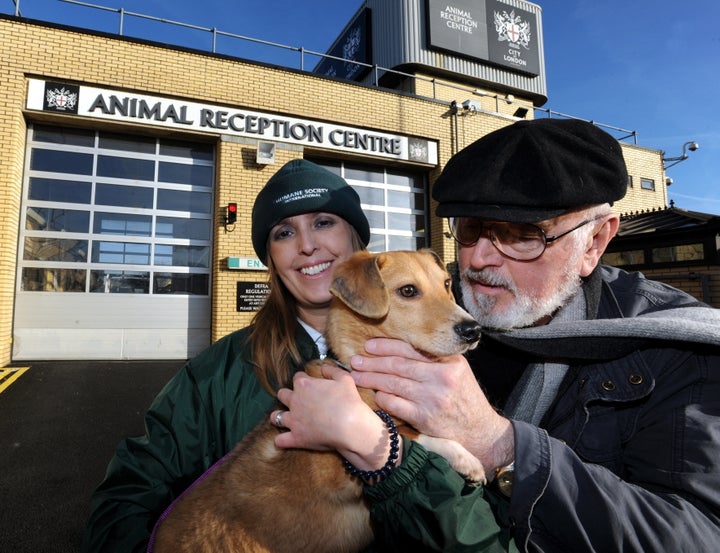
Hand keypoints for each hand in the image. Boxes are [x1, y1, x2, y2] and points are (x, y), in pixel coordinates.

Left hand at [273, 363, 396, 470]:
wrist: (350, 426)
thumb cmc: (348, 401)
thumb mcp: (344, 379)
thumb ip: (332, 371)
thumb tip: (324, 367)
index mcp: (304, 385)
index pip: (297, 377)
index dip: (303, 379)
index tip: (308, 383)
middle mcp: (295, 401)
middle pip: (282, 394)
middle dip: (287, 395)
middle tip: (297, 400)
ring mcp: (293, 420)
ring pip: (275, 416)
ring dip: (278, 416)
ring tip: (286, 418)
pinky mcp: (296, 438)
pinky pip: (280, 440)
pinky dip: (281, 440)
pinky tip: (285, 440)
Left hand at [350, 338, 513, 471]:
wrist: (480, 431)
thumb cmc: (465, 397)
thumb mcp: (458, 371)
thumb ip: (435, 359)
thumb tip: (400, 348)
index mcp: (449, 362)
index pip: (411, 349)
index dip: (386, 346)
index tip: (369, 345)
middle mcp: (441, 378)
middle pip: (398, 366)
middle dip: (373, 362)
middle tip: (355, 360)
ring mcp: (432, 399)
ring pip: (394, 384)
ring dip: (371, 379)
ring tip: (356, 376)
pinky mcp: (424, 418)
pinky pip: (396, 405)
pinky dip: (383, 399)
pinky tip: (374, 395)